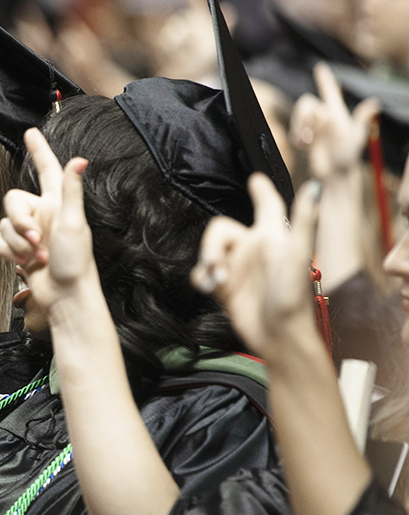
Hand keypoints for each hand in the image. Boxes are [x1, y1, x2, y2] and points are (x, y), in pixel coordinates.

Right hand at [0, 128, 94, 319]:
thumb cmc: (75, 263)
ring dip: (16, 243)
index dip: (38, 150)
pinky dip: (6, 251)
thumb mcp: (74, 224)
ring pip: (3, 224)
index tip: (30, 133)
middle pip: (12, 202)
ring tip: (36, 258)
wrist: (64, 297)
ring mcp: (28, 233)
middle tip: (36, 241)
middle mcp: (41, 215)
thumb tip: (79, 160)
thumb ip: (71, 191)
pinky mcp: (17, 250)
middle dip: (19, 223)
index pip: (46, 169)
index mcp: (56, 204)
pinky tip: (21, 263)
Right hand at [191, 175, 321, 356]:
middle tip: (215, 262)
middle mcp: (253, 250)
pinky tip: (210, 288)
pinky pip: (201, 273)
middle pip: (220, 230)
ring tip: (216, 281)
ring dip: (207, 263)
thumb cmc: (293, 297)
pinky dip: (201, 278)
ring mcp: (237, 269)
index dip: (261, 190)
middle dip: (211, 244)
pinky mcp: (224, 289)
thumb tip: (313, 186)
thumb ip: (303, 219)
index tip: (255, 178)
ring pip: (208, 252)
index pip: (267, 205)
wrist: (278, 336)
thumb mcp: (298, 254)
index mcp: (272, 238)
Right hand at [290, 63, 379, 179]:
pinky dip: (297, 138)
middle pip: (306, 103)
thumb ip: (361, 119)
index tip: (320, 67)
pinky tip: (305, 147)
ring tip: (309, 141)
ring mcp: (311, 128)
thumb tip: (374, 103)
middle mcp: (322, 117)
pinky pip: (292, 131)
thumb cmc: (347, 156)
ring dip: (301, 128)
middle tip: (313, 131)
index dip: (325, 79)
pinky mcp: (302, 139)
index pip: (329, 91)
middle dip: (306, 115)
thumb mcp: (356, 137)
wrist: (334, 174)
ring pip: (297, 116)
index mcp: (336, 113)